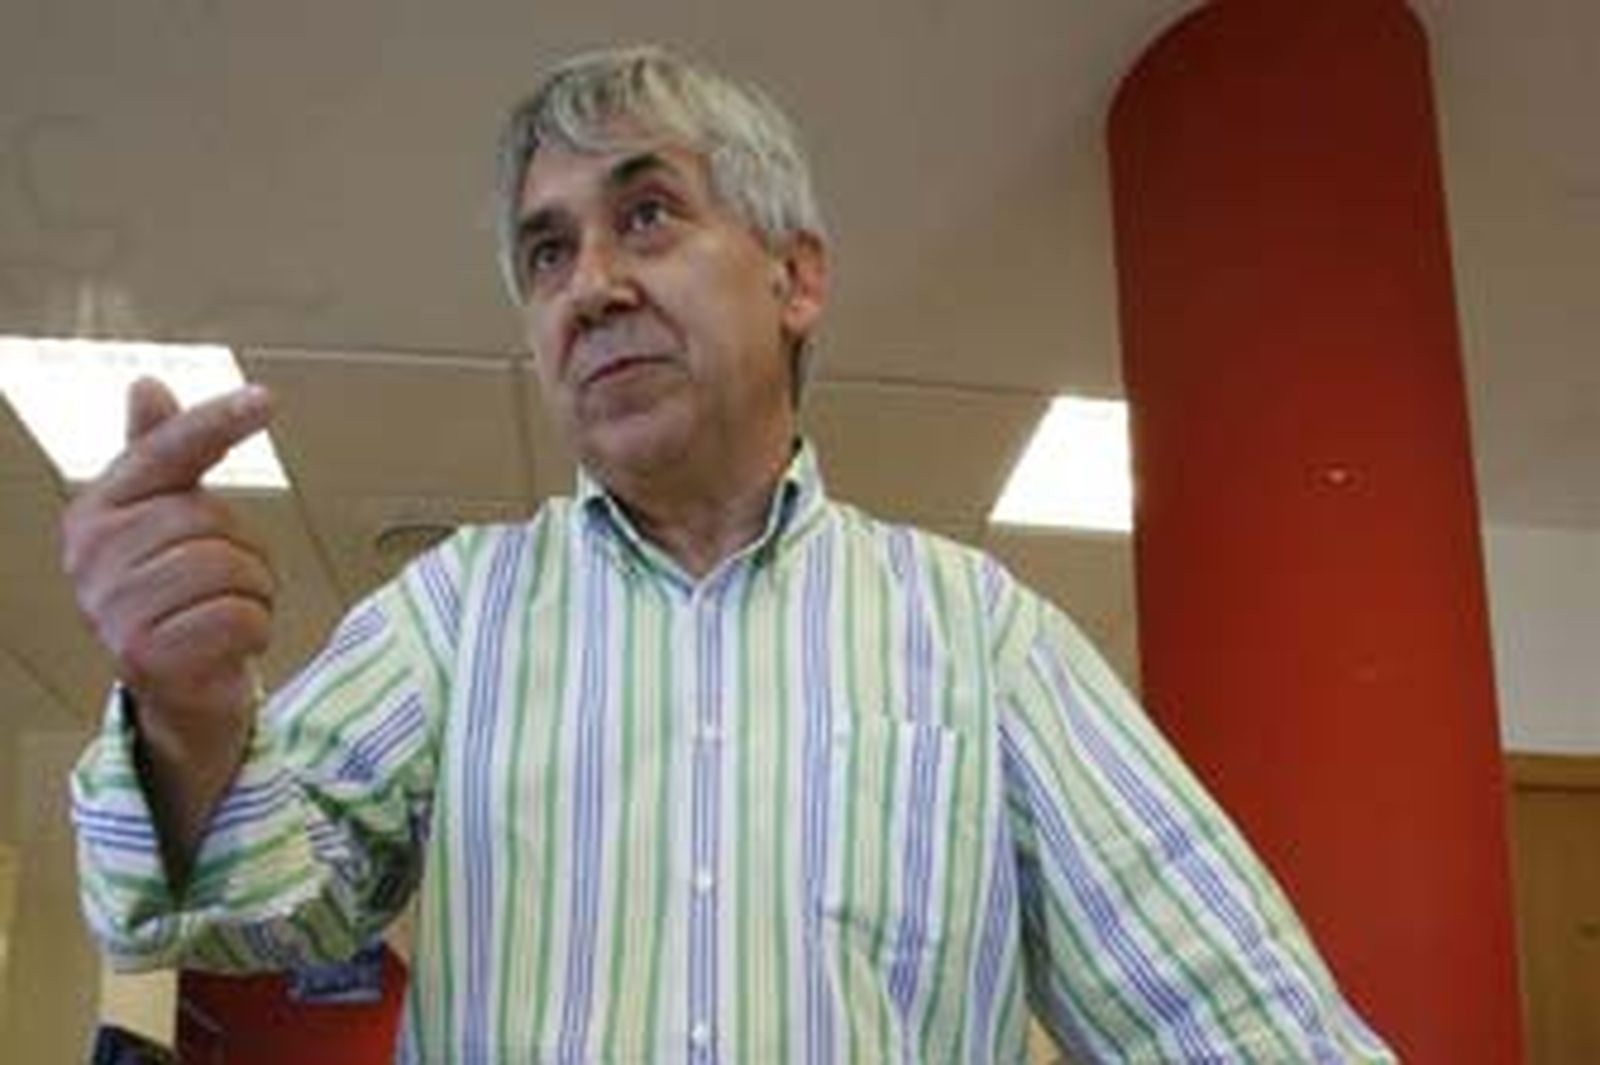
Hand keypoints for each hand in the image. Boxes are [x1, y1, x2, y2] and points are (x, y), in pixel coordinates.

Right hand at [61, 377, 277, 732]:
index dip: (217, 422)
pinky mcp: (144, 656)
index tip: (266, 399)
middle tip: (225, 584)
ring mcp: (112, 608)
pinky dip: (255, 631)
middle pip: (213, 518)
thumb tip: (145, 385)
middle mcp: (92, 556)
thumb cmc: (180, 596)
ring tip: (227, 614)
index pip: (168, 453)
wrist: (180, 690)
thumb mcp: (169, 520)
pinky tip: (230, 645)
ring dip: (254, 594)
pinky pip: (238, 618)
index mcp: (97, 511)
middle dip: (245, 552)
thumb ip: (161, 454)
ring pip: (230, 568)